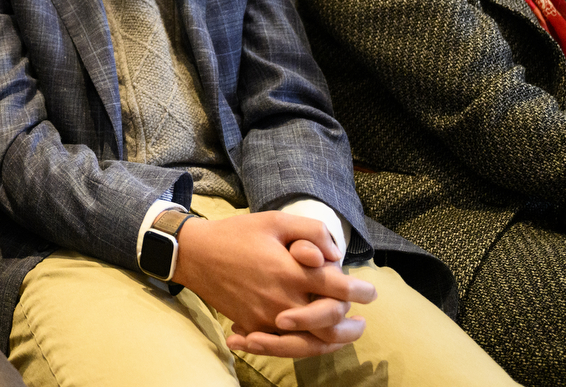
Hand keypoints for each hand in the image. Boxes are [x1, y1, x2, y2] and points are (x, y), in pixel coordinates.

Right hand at [171, 211, 376, 357]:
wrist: (195, 254)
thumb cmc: (236, 234)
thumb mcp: (274, 220)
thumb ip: (311, 231)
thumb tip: (335, 254)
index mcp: (290, 271)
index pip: (338, 288)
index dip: (360, 291)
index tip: (370, 292)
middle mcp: (282, 300)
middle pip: (329, 324)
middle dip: (351, 326)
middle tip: (362, 322)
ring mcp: (266, 317)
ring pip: (310, 343)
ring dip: (333, 342)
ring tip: (345, 336)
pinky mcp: (252, 326)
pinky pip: (284, 345)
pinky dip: (303, 346)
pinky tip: (314, 340)